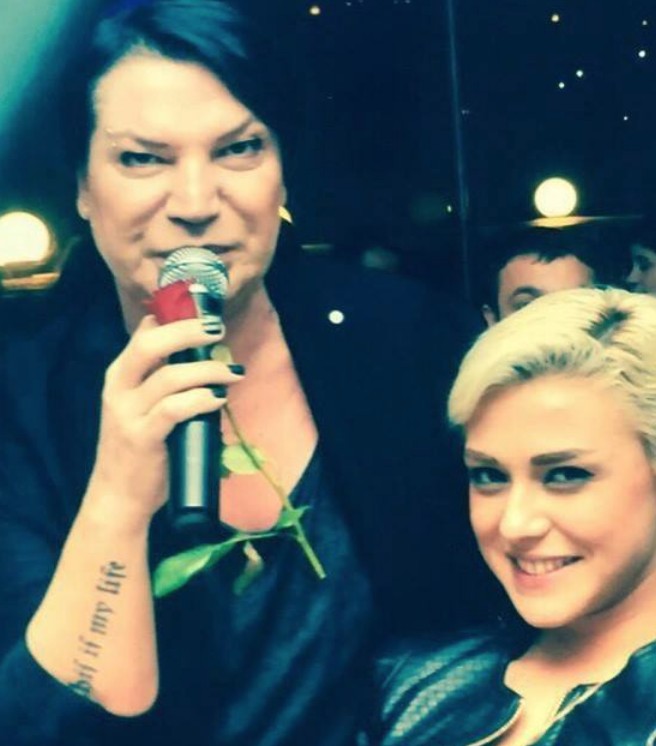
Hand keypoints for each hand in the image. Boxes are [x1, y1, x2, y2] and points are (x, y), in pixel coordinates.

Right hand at [82, 315, 241, 529]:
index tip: (206, 314)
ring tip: (234, 372)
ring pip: (170, 376)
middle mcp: (119, 388)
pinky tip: (219, 399)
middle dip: (188, 331)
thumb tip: (198, 352)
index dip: (175, 319)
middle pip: (151, 344)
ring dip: (208, 370)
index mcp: (120, 376)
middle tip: (218, 330)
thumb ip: (163, 380)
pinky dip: (201, 399)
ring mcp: (128, 413)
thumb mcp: (144, 406)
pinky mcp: (142, 437)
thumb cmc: (141, 448)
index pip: (144, 334)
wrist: (119, 496)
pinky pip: (174, 409)